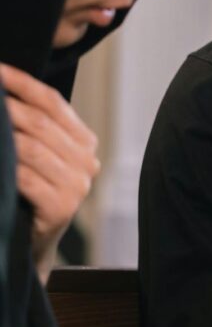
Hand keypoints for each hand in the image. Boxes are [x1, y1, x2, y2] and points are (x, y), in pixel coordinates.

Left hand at [0, 63, 99, 281]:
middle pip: (41, 123)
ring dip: (1, 133)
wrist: (29, 245)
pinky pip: (25, 177)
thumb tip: (1, 90)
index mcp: (85, 142)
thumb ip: (35, 127)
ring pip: (31, 147)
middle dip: (5, 106)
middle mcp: (87, 161)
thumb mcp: (39, 154)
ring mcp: (77, 186)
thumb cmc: (29, 192)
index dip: (22, 82)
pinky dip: (4, 165)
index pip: (53, 102)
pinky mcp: (61, 207)